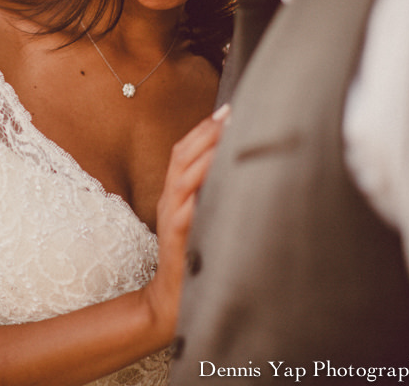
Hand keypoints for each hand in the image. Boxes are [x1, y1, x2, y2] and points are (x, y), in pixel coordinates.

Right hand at [142, 104, 229, 344]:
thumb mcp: (199, 221)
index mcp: (173, 194)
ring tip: (230, 135)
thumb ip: (210, 197)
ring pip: (183, 175)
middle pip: (181, 155)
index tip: (228, 110)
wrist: (171, 299)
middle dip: (206, 131)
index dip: (203, 129)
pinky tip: (222, 175)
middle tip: (233, 113)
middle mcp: (169, 200)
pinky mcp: (178, 235)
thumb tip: (240, 173)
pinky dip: (203, 187)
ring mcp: (171, 216)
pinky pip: (188, 206)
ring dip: (206, 152)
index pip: (183, 152)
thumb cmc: (192, 259)